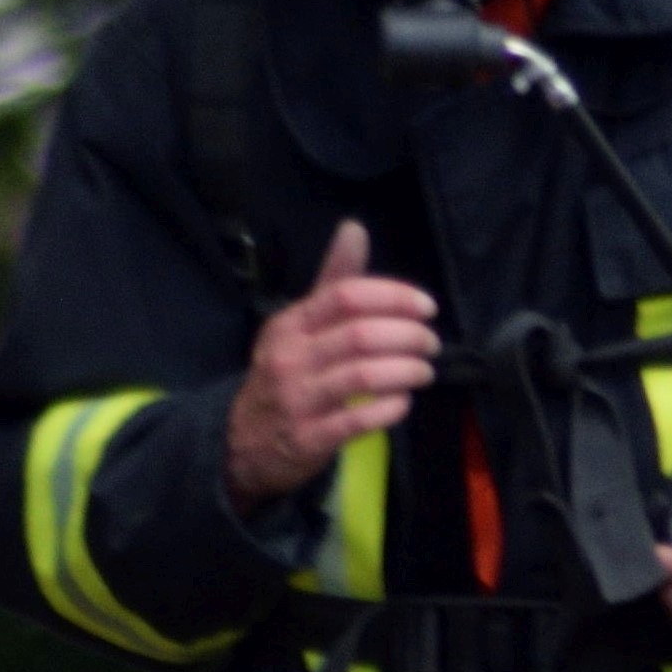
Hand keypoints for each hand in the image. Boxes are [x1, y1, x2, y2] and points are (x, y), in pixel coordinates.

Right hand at [224, 219, 438, 506]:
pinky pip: (356, 421)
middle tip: (430, 342)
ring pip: (362, 376)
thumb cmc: (284, 375)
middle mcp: (291, 358)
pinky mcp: (308, 439)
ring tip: (424, 371)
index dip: (394, 297)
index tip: (426, 307)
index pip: (346, 296)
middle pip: (360, 335)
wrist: (241, 442)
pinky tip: (403, 402)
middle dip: (407, 336)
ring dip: (405, 371)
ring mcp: (298, 400)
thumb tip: (355, 229)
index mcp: (291, 324)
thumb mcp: (298, 325)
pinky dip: (388, 409)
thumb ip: (333, 282)